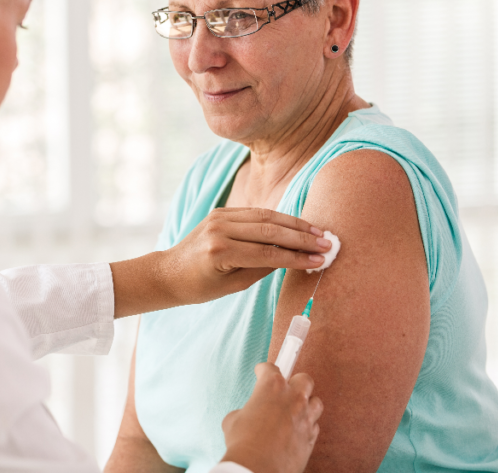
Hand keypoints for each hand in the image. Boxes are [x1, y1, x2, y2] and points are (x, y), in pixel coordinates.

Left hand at [160, 208, 330, 306]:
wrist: (170, 272)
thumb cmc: (200, 287)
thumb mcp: (233, 286)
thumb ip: (263, 269)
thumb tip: (294, 258)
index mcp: (220, 252)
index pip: (268, 253)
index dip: (297, 257)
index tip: (320, 260)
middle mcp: (220, 229)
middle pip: (270, 230)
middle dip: (302, 238)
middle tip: (327, 244)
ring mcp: (220, 217)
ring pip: (266, 216)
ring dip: (294, 224)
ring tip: (318, 233)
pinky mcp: (222, 211)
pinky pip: (256, 213)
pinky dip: (278, 218)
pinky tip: (297, 225)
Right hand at [222, 363, 322, 472]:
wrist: (257, 469)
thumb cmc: (243, 443)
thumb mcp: (233, 420)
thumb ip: (245, 411)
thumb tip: (248, 416)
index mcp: (272, 387)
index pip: (270, 368)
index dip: (263, 370)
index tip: (261, 372)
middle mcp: (293, 397)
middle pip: (304, 379)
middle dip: (295, 382)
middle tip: (285, 390)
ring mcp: (305, 417)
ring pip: (316, 401)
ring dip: (306, 404)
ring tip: (295, 410)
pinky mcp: (311, 437)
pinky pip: (314, 425)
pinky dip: (306, 426)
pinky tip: (296, 430)